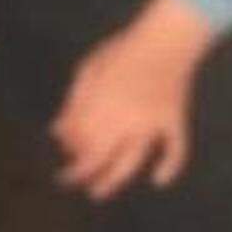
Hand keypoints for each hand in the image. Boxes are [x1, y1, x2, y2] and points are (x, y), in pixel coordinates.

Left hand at [52, 0, 215, 200]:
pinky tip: (158, 180)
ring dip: (112, 180)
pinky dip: (169, 167)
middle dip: (82, 172)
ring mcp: (151, 124)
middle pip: (101, 156)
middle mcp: (125, 120)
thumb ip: (74, 102)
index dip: (71, 153)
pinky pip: (175, 150)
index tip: (64, 157)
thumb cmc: (124, 50)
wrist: (166, 39)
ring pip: (130, 162)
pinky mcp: (174, 122)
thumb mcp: (90, 70)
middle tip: (69, 182)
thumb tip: (56, 132)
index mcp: (102, 105)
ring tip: (97, 193)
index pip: (82, 140)